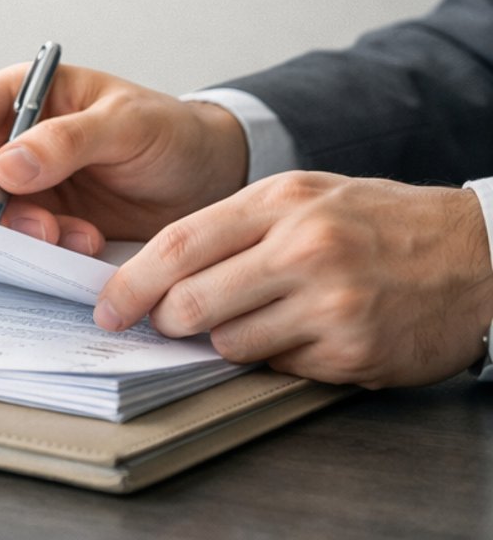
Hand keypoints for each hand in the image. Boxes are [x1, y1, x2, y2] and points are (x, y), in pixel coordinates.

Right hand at [0, 64, 249, 251]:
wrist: (208, 181)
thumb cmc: (171, 133)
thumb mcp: (129, 125)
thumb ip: (69, 141)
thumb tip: (5, 166)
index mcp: (24, 95)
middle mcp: (10, 138)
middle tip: (37, 226)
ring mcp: (21, 184)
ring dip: (16, 233)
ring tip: (75, 238)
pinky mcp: (39, 221)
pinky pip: (13, 241)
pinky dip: (39, 251)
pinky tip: (82, 246)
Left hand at [95, 173, 492, 386]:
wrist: (477, 255)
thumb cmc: (380, 222)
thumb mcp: (305, 196)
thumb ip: (235, 226)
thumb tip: (162, 269)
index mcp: (279, 203)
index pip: (177, 246)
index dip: (131, 282)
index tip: (108, 305)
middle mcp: (302, 250)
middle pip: (192, 302)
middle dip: (165, 320)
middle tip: (165, 322)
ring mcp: (329, 304)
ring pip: (230, 342)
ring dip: (225, 341)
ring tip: (257, 319)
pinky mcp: (352, 351)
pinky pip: (279, 367)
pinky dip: (276, 358)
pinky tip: (303, 334)